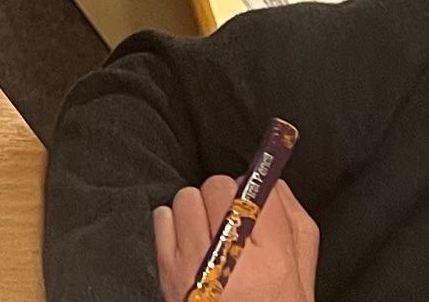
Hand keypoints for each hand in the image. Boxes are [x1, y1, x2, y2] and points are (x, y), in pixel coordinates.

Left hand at [152, 175, 317, 301]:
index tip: (251, 195)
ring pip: (188, 197)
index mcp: (274, 265)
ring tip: (209, 233)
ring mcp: (196, 267)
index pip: (260, 194)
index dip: (255, 189)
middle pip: (220, 187)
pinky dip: (174, 224)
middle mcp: (234, 263)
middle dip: (225, 197)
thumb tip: (272, 185)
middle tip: (231, 220)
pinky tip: (190, 244)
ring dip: (197, 209)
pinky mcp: (169, 271)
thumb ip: (294, 226)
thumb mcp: (300, 278)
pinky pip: (163, 216)